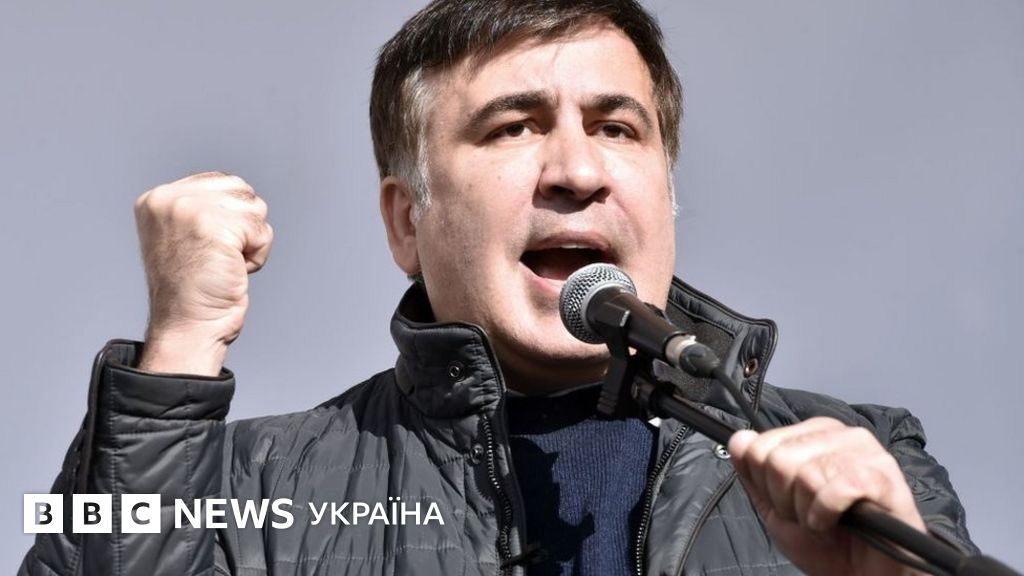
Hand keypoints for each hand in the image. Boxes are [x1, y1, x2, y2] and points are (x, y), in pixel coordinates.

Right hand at [134, 172, 272, 375]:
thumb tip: (240, 191)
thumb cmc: (193, 289)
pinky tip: (234, 271)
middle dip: (244, 226)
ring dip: (251, 241)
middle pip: (242, 190)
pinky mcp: (214, 228)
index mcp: (157, 199)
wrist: (187, 326)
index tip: (209, 247)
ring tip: (224, 264)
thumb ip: (202, 208)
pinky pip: (262, 231)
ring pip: (255, 208)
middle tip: (218, 257)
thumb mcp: (185, 235)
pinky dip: (257, 255)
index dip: (231, 216)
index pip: (222, 181)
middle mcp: (169, 199)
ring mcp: (190, 211)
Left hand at [728, 417, 926, 575]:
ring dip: (808, 511)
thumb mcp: (775, 507)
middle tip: (808, 514)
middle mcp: (842, 435)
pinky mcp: (884, 478)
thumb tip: (740, 439)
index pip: (759, 445)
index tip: (788, 502)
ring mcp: (867, 453)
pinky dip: (828, 513)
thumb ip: (753, 473)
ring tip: (824, 520)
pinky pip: (836, 488)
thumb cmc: (827, 543)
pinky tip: (836, 522)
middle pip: (779, 459)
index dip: (766, 485)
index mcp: (815, 434)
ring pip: (806, 474)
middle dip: (786, 500)